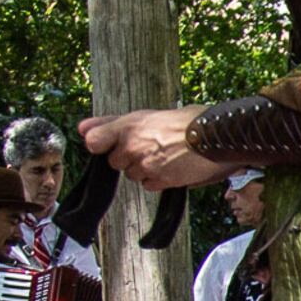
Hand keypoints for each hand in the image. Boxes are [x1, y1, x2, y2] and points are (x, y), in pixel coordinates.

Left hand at [81, 107, 234, 192]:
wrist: (218, 135)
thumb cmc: (188, 121)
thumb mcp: (148, 115)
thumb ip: (111, 123)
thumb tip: (82, 129)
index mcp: (129, 125)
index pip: (94, 141)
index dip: (101, 144)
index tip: (109, 143)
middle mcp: (133, 145)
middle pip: (116, 161)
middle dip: (130, 157)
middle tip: (153, 146)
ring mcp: (145, 165)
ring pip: (133, 174)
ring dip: (146, 168)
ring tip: (167, 155)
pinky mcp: (160, 180)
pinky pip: (149, 185)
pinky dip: (159, 179)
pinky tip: (173, 166)